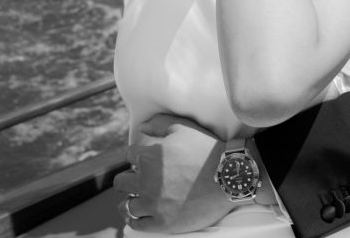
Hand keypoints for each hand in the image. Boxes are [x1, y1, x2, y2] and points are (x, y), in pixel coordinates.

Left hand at [112, 114, 230, 231]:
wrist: (228, 176)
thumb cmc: (206, 149)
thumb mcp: (182, 127)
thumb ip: (158, 124)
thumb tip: (141, 127)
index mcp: (148, 157)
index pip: (129, 155)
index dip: (137, 156)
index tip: (143, 160)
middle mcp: (146, 181)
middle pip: (122, 182)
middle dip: (128, 178)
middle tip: (137, 180)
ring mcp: (154, 205)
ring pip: (127, 205)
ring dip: (129, 200)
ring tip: (134, 199)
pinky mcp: (163, 223)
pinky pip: (138, 224)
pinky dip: (135, 219)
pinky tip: (138, 215)